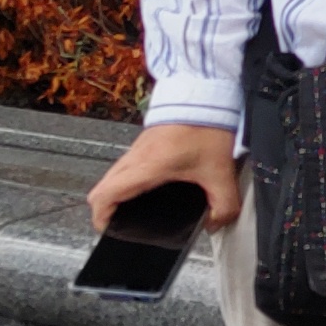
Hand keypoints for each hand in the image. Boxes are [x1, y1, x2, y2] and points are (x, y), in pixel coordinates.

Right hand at [90, 121, 241, 233]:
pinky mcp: (143, 144)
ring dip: (113, 195)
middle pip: (102, 188)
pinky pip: (123, 168)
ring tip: (129, 213)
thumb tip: (215, 224)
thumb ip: (223, 204)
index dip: (101, 216)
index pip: (106, 194)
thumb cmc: (207, 126)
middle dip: (105, 210)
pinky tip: (144, 191)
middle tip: (117, 226)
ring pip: (110, 177)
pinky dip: (123, 183)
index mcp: (148, 167)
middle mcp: (136, 158)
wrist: (205, 95)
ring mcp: (136, 149)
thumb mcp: (221, 172)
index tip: (107, 230)